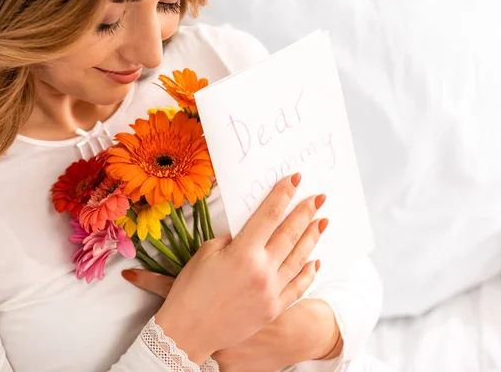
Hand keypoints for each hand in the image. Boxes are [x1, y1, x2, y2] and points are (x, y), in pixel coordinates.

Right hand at [126, 175, 328, 363]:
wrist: (188, 331)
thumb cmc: (191, 290)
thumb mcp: (207, 253)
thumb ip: (233, 239)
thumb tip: (252, 231)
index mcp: (242, 253)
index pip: (269, 216)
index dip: (283, 195)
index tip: (294, 180)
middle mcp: (261, 271)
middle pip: (289, 234)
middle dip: (305, 212)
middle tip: (319, 198)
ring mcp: (270, 292)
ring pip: (299, 259)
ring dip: (312, 238)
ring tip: (323, 222)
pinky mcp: (273, 309)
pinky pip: (297, 288)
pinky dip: (308, 273)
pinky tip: (316, 261)